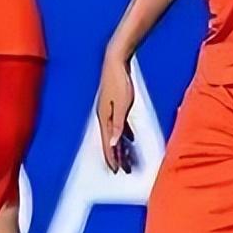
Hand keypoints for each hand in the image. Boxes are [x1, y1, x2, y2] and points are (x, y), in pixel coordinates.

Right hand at [95, 46, 136, 173]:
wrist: (115, 61)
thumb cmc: (119, 82)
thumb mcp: (122, 106)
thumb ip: (118, 125)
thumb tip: (112, 144)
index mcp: (104, 118)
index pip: (107, 144)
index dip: (112, 158)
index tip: (116, 171)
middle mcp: (103, 117)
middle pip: (110, 142)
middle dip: (117, 157)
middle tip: (126, 169)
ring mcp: (107, 111)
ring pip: (114, 134)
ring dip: (120, 147)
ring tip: (127, 158)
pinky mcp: (113, 105)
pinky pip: (118, 125)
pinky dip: (123, 134)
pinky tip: (129, 139)